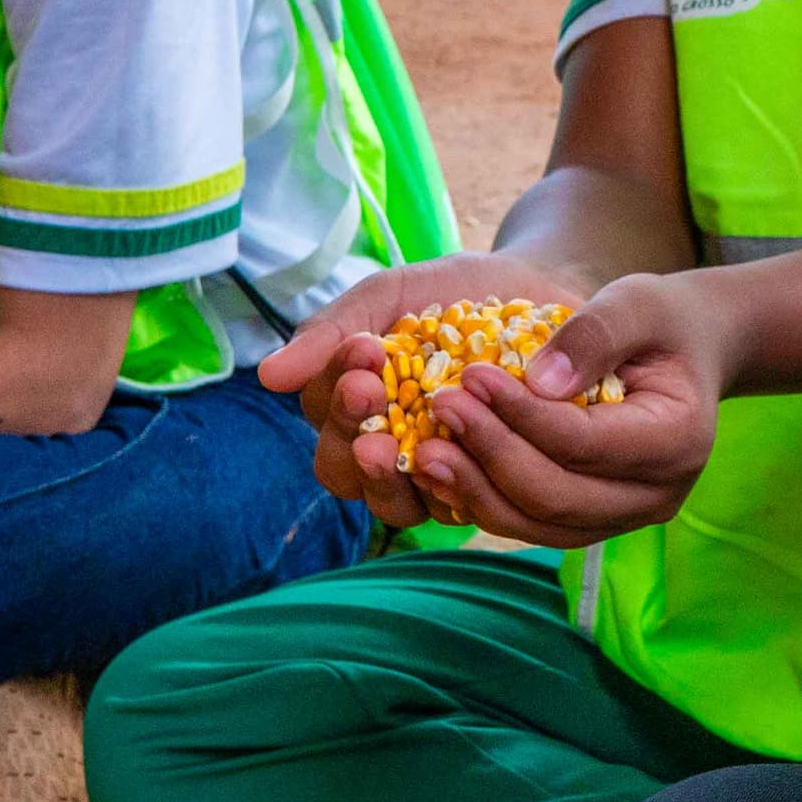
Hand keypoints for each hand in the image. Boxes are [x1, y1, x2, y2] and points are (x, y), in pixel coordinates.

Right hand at [254, 253, 592, 520]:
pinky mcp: (479, 488)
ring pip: (391, 503)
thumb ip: (331, 332)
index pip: (321, 416)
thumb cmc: (449, 294)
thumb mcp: (388, 297)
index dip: (333, 390)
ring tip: (395, 441)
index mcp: (352, 405)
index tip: (361, 351)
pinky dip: (453, 489)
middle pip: (342, 470)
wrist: (535, 293)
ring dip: (385, 476)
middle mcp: (382, 449)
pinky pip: (456, 507)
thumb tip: (266, 375)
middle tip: (369, 391)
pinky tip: (461, 460)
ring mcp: (429, 474)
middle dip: (349, 432)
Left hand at [394, 271, 741, 547]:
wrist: (686, 353)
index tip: (469, 376)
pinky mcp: (591, 522)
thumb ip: (594, 336)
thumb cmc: (661, 321)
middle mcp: (656, 495)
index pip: (582, 442)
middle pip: (556, 496)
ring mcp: (623, 517)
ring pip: (537, 524)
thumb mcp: (637, 303)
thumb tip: (538, 382)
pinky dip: (482, 500)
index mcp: (677, 440)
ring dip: (475, 490)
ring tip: (422, 451)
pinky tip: (442, 468)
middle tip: (437, 410)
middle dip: (489, 455)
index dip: (520, 415)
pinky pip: (529, 524)